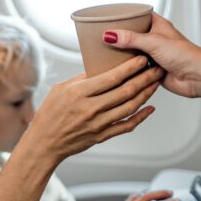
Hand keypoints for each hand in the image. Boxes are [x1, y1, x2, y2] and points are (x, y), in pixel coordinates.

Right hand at [23, 55, 162, 163]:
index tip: (141, 57)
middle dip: (144, 77)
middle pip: (125, 91)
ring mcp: (98, 124)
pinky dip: (141, 117)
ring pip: (130, 107)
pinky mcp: (102, 136)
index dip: (130, 67)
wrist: (44, 143)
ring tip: (155, 82)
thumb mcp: (60, 89)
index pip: (111, 77)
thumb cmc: (49, 114)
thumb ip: (82, 79)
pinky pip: (126, 126)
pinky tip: (150, 108)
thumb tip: (101, 66)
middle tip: (155, 67)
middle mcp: (90, 108)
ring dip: (146, 94)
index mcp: (79, 93)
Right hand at [102, 13, 200, 104]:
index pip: (137, 15)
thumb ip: (130, 38)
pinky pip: (136, 70)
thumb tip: (109, 35)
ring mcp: (153, 55)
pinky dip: (128, 71)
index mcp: (157, 25)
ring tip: (105, 55)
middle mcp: (155, 39)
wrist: (198, 77)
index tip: (107, 18)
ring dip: (123, 56)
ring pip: (133, 54)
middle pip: (131, 36)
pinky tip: (117, 71)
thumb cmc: (185, 55)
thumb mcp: (153, 42)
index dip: (123, 16)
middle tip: (102, 39)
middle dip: (119, 39)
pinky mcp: (152, 71)